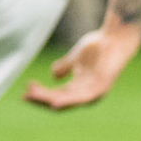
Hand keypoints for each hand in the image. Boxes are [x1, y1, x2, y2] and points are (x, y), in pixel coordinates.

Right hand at [23, 25, 140, 110]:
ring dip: (49, 100)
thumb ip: (65, 66)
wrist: (115, 38)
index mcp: (80, 88)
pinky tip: (55, 103)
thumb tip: (54, 75)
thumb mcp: (75, 57)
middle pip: (60, 101)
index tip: (26, 89)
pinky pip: (82, 98)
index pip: (57, 96)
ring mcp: (95, 91)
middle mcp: (87, 93)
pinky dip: (68, 102)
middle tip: (25, 95)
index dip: (41, 95)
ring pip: (68, 101)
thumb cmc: (98, 46)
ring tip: (33, 97)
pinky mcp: (102, 86)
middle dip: (41, 99)